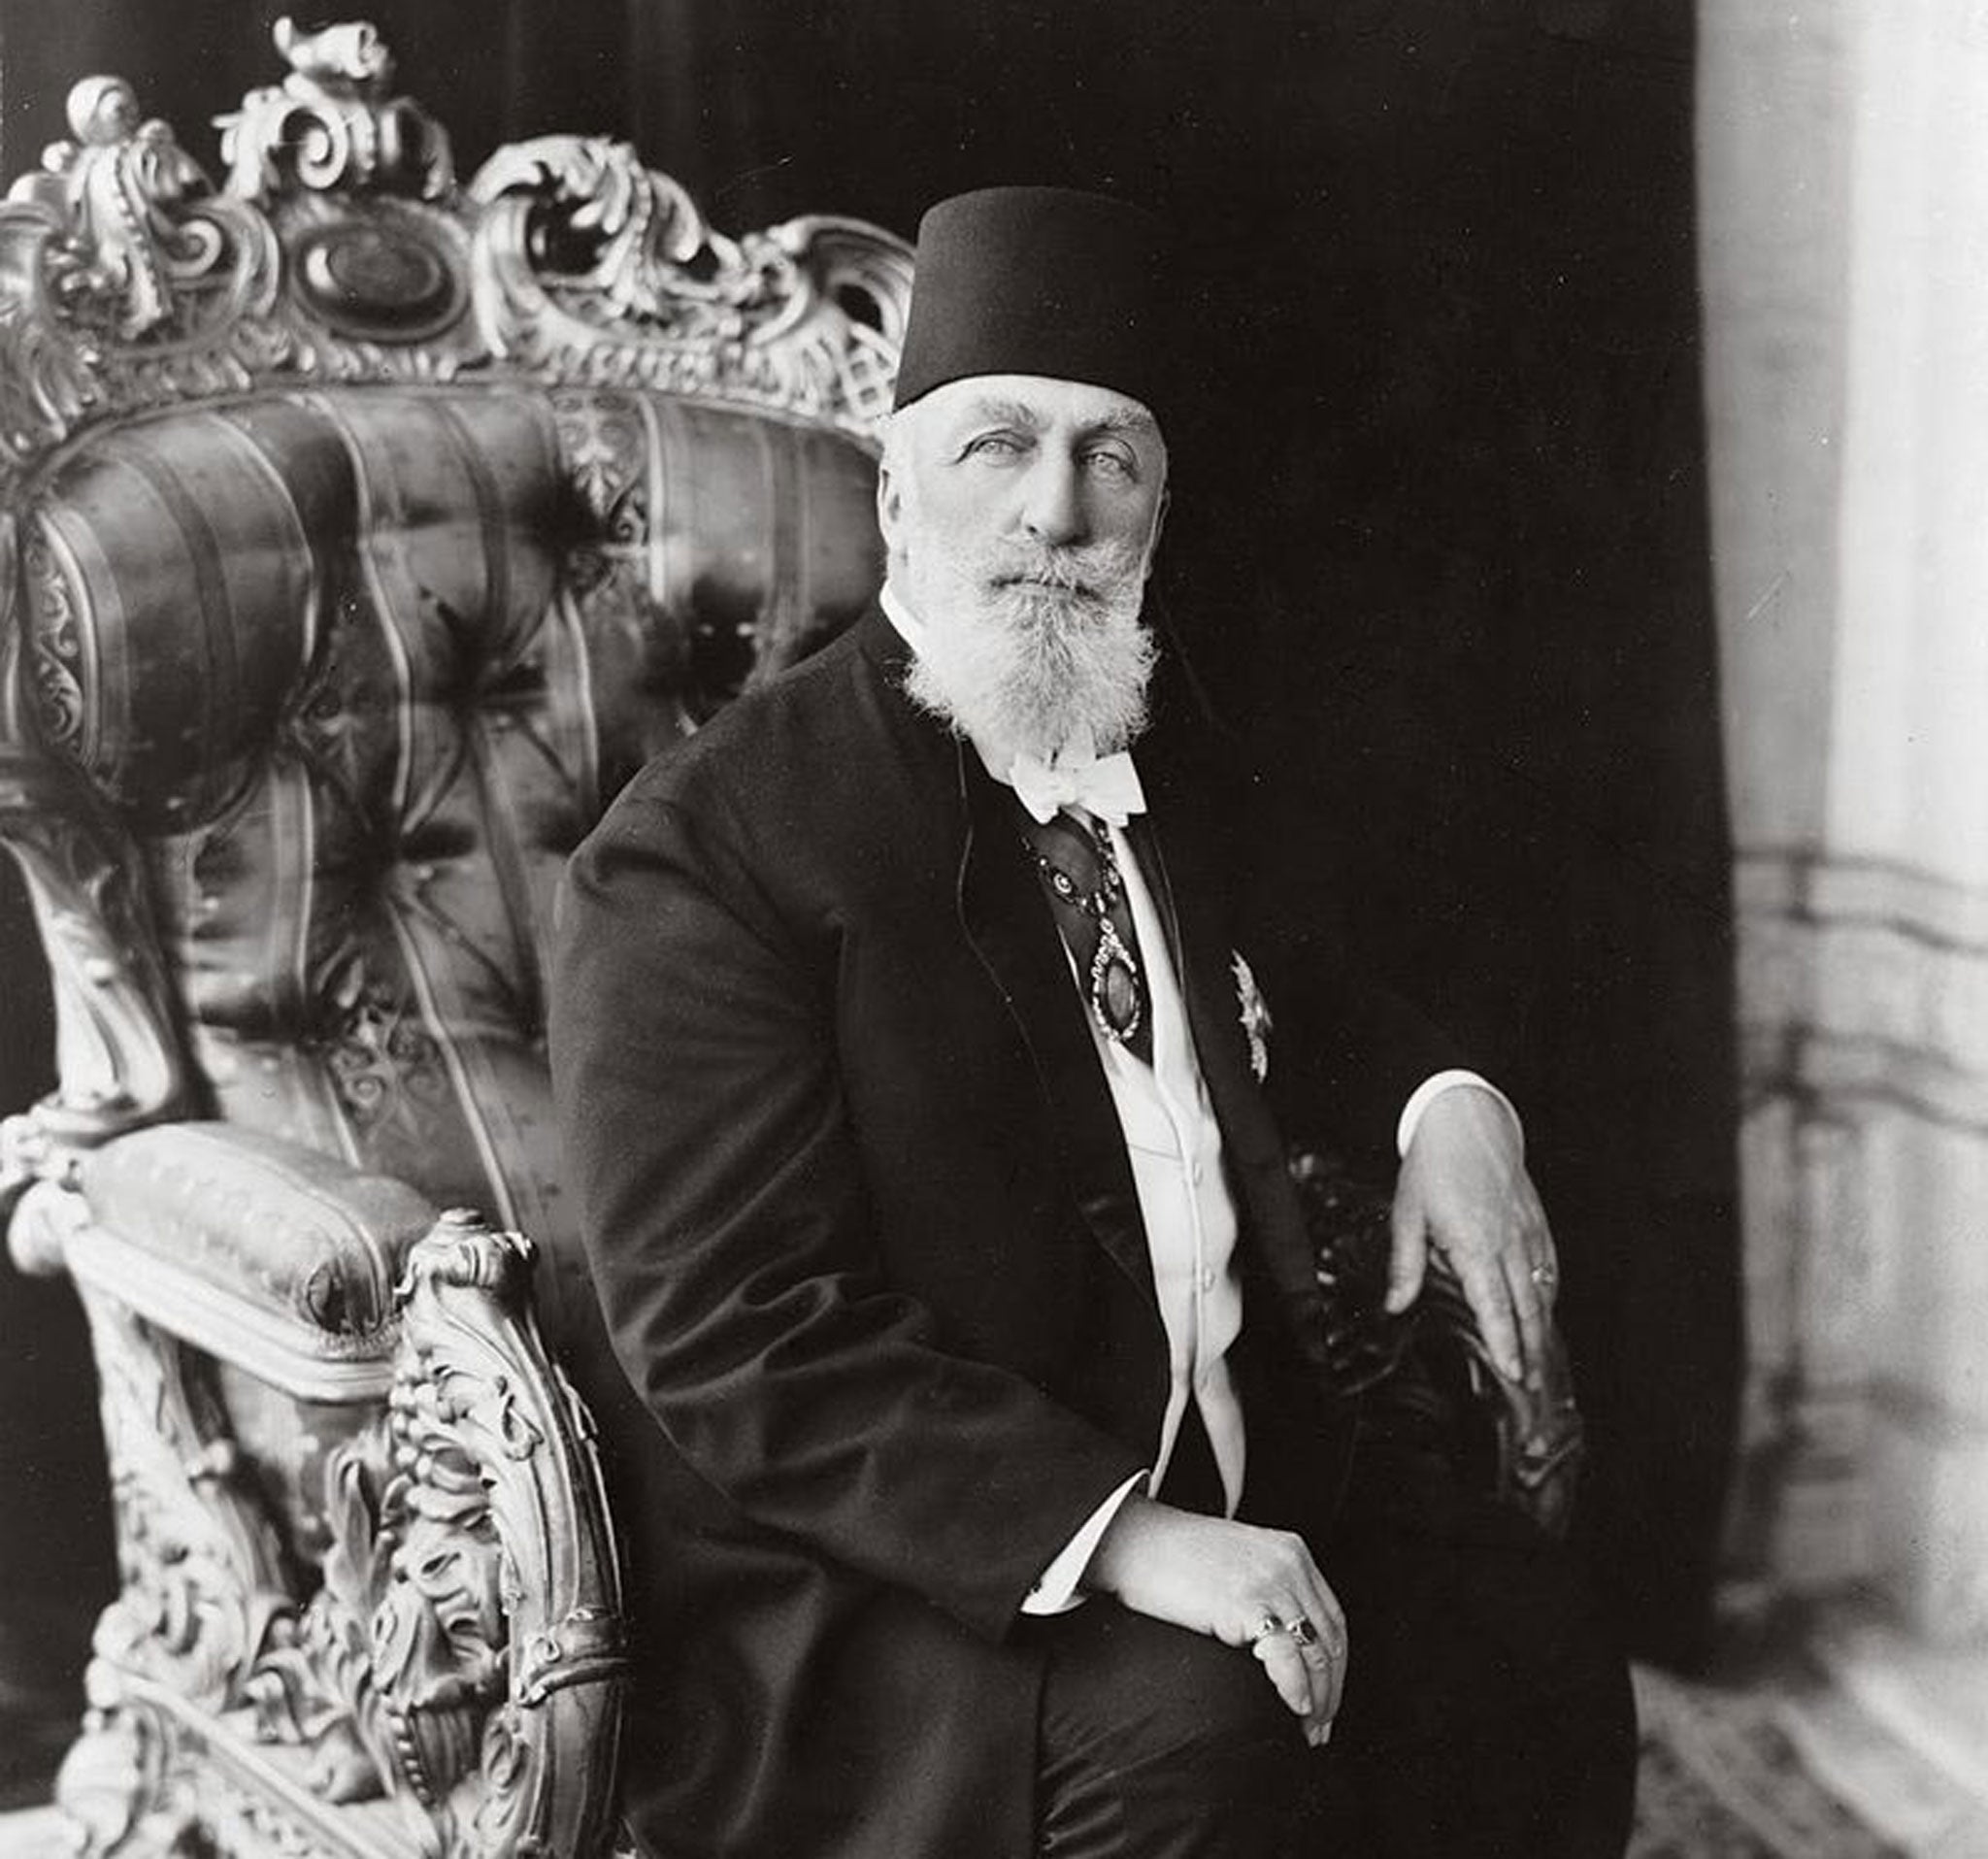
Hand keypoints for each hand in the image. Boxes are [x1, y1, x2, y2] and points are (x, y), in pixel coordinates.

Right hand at [1083, 1494, 1345, 1745]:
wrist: (1134, 1541)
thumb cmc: (1175, 1559)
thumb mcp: (1240, 1563)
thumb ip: (1269, 1591)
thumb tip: (1287, 1649)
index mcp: (1292, 1552)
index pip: (1332, 1620)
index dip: (1335, 1667)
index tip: (1327, 1701)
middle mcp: (1290, 1564)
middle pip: (1330, 1639)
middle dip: (1330, 1691)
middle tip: (1320, 1728)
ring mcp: (1270, 1581)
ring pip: (1315, 1653)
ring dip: (1316, 1699)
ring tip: (1306, 1729)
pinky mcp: (1246, 1602)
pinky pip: (1286, 1657)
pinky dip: (1295, 1688)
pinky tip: (1294, 1707)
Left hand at [1386, 1083, 1557, 1387]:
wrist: (1467, 1118)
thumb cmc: (1434, 1164)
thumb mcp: (1407, 1212)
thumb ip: (1405, 1263)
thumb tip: (1396, 1304)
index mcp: (1474, 1244)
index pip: (1494, 1304)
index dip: (1505, 1341)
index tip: (1513, 1371)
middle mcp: (1507, 1242)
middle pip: (1526, 1306)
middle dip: (1531, 1349)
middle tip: (1532, 1384)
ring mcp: (1526, 1231)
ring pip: (1542, 1289)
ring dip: (1542, 1328)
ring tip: (1541, 1361)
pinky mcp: (1536, 1221)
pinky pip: (1548, 1265)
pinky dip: (1549, 1293)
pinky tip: (1545, 1312)